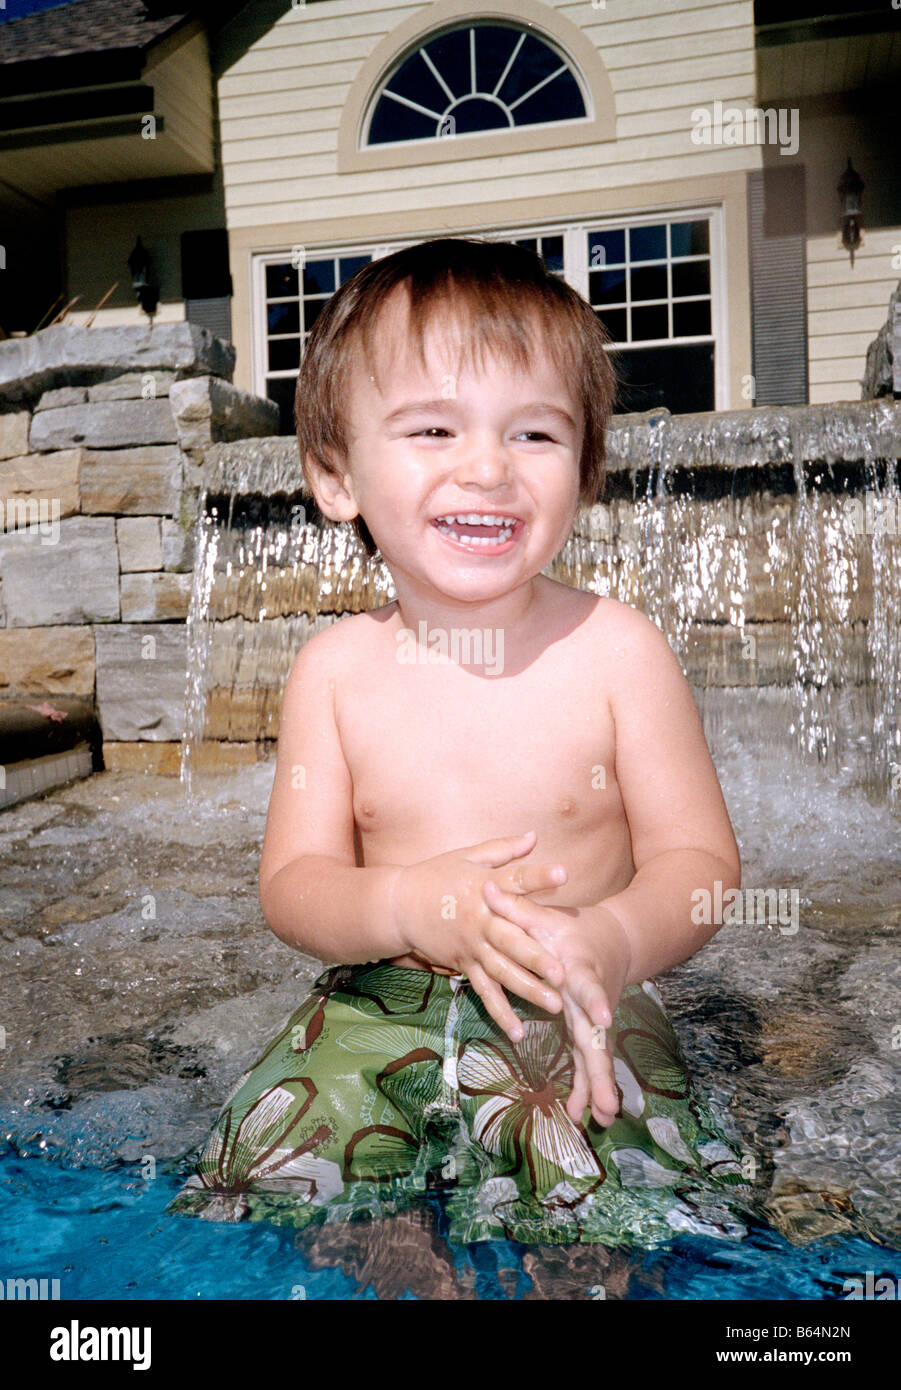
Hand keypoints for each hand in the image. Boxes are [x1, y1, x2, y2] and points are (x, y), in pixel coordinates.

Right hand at [389, 831, 567, 1039]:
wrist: (398, 904)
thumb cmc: (436, 876)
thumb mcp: (467, 856)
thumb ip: (503, 849)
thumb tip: (534, 836)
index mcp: (484, 888)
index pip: (516, 880)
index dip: (539, 876)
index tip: (564, 873)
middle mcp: (480, 920)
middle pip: (512, 940)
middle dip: (537, 957)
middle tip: (563, 973)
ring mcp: (471, 946)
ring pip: (502, 972)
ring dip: (528, 990)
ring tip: (554, 1005)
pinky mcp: (463, 964)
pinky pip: (484, 991)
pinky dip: (500, 1012)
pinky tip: (518, 1031)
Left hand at [481, 881, 630, 1127]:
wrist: (617, 939)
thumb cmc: (572, 927)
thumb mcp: (544, 915)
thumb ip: (515, 905)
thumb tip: (485, 887)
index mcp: (582, 969)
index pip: (589, 985)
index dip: (596, 1000)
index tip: (603, 1017)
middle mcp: (593, 999)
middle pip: (598, 1036)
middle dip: (602, 1069)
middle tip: (606, 1101)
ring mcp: (594, 1018)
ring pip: (597, 1054)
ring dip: (598, 1086)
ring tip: (599, 1118)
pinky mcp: (591, 1029)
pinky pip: (589, 1060)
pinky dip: (589, 1085)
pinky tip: (587, 1114)